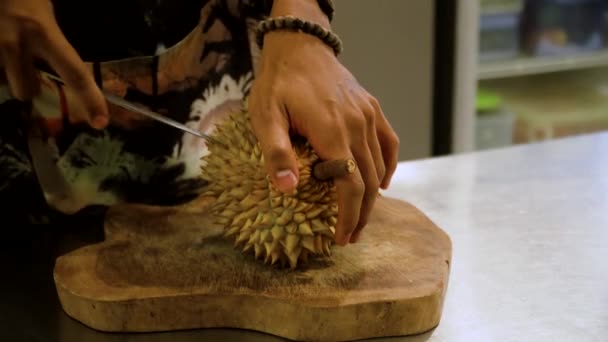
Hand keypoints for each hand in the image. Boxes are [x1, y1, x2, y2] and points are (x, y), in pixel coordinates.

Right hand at [0, 0, 107, 127]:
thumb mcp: (42, 10)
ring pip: (1, 83)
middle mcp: (15, 44)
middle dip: (27, 82)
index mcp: (43, 31)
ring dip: (3, 73)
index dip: (90, 99)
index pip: (74, 73)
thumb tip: (61, 65)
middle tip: (24, 62)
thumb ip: (50, 39)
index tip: (101, 122)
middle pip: (26, 91)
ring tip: (5, 48)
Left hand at [249, 31, 399, 245]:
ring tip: (361, 217)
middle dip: (361, 214)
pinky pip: (388, 143)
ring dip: (373, 196)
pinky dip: (388, 166)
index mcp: (332, 132)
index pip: (350, 186)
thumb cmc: (278, 83)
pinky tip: (382, 182)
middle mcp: (357, 126)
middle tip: (350, 237)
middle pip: (368, 181)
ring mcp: (369, 116)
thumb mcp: (265, 116)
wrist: (300, 47)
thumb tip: (287, 189)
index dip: (348, 216)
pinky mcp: (372, 109)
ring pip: (379, 166)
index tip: (340, 238)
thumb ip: (276, 152)